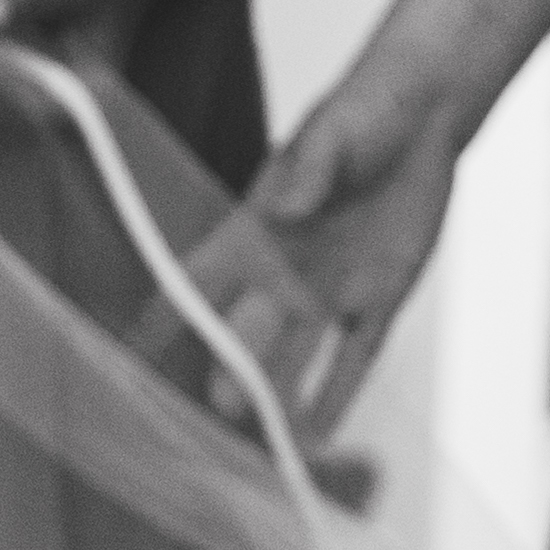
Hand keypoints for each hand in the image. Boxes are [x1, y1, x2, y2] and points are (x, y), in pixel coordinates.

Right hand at [192, 89, 460, 439]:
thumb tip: (283, 210)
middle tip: (221, 406)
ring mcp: (331, 290)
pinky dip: (340, 394)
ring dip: (279, 395)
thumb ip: (308, 173)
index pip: (195, 281)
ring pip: (295, 356)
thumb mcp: (331, 134)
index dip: (162, 318)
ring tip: (264, 438)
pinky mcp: (379, 299)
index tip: (125, 356)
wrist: (424, 116)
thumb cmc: (360, 112)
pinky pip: (355, 357)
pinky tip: (322, 435)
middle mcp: (283, 272)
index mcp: (253, 230)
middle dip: (231, 368)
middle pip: (245, 330)